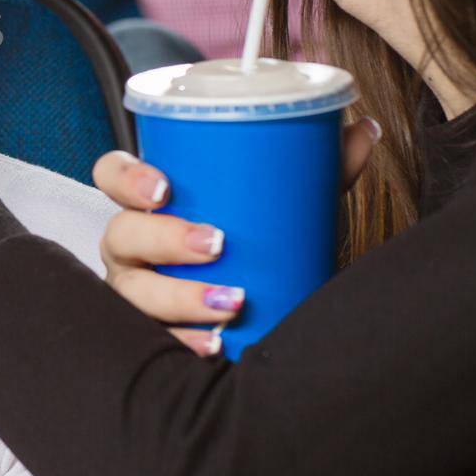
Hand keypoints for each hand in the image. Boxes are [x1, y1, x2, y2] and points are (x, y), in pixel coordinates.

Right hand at [94, 117, 381, 355]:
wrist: (270, 312)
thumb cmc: (257, 248)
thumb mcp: (283, 208)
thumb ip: (318, 170)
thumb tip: (364, 129)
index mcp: (148, 203)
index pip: (111, 175)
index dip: (125, 177)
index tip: (165, 187)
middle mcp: (131, 248)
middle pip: (121, 234)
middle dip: (163, 239)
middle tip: (216, 243)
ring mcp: (136, 292)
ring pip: (133, 292)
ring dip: (179, 296)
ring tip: (232, 302)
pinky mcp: (152, 332)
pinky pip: (155, 341)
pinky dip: (184, 343)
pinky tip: (214, 346)